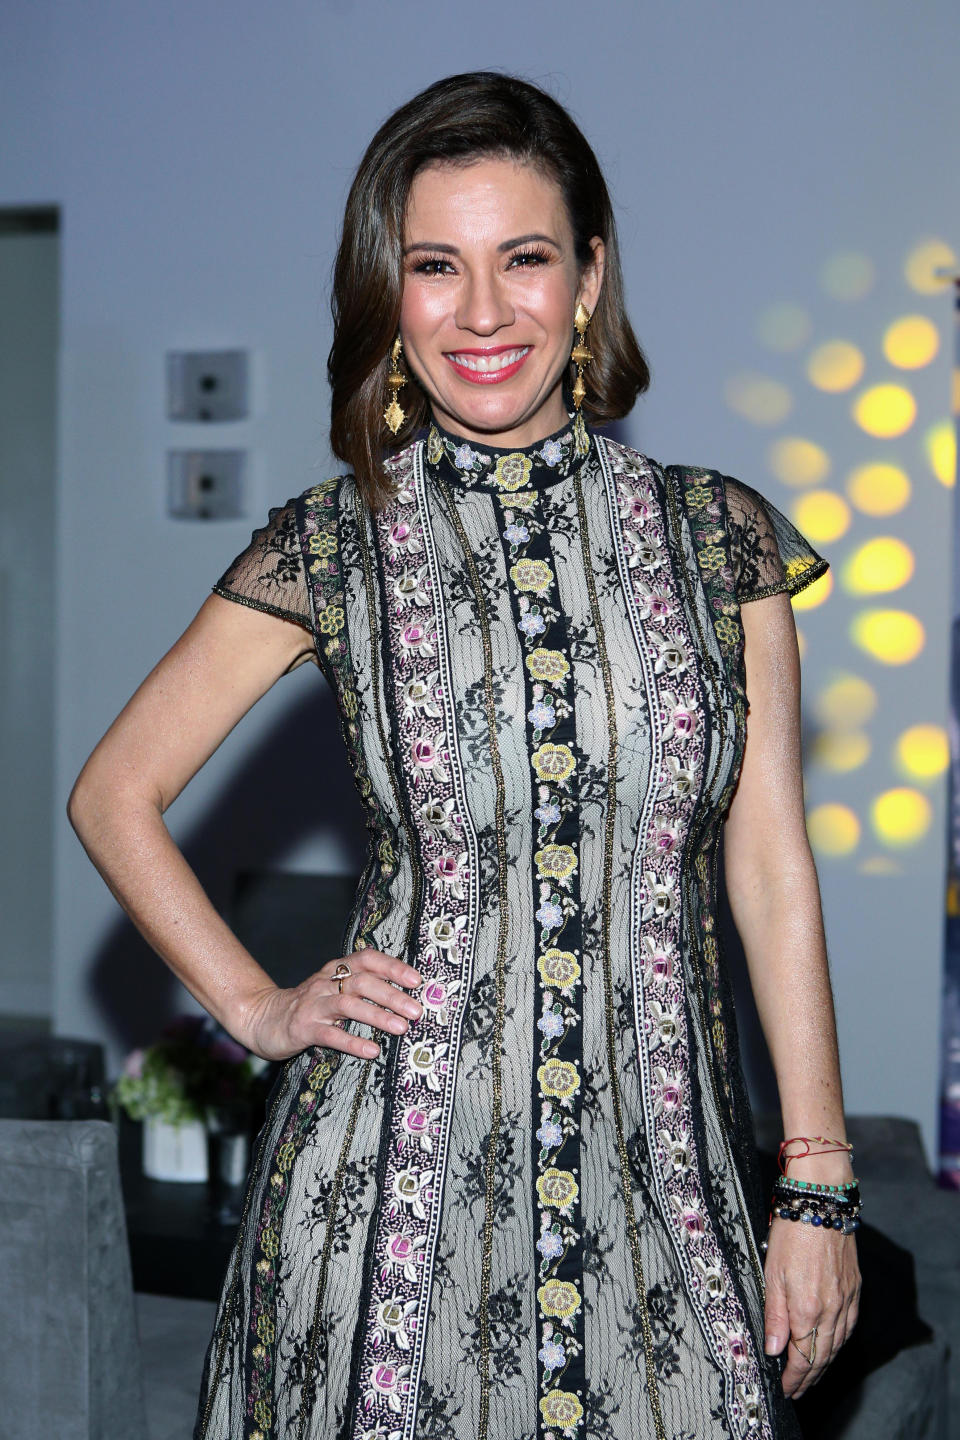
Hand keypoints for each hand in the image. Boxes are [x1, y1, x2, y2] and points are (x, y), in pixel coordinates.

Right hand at [237, 947, 423, 1061]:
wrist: (264, 1017)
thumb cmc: (310, 1005)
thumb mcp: (334, 988)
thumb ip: (361, 986)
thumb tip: (404, 994)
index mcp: (336, 969)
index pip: (367, 959)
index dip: (393, 967)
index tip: (416, 980)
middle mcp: (326, 983)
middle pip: (363, 982)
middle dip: (392, 995)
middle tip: (416, 1011)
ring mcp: (314, 1005)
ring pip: (348, 1005)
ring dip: (377, 1015)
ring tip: (401, 1028)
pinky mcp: (303, 1028)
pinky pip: (331, 1035)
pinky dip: (353, 1042)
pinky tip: (372, 1051)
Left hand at [763, 1216, 860, 1398]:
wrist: (822, 1202)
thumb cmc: (792, 1232)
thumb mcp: (772, 1272)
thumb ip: (775, 1315)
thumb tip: (773, 1350)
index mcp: (808, 1309)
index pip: (803, 1358)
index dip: (794, 1378)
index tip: (785, 1389)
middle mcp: (832, 1309)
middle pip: (822, 1356)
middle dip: (809, 1378)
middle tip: (797, 1391)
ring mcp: (847, 1299)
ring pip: (838, 1344)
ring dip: (824, 1364)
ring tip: (811, 1375)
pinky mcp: (855, 1287)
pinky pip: (849, 1325)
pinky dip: (839, 1342)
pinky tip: (832, 1345)